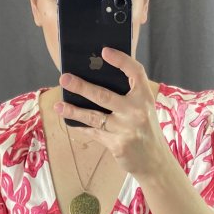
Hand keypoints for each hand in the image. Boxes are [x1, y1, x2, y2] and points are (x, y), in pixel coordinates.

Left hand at [55, 47, 170, 182]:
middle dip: (81, 87)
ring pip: (94, 116)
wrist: (155, 161)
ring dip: (73, 110)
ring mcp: (126, 129)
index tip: (105, 51)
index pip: (135, 72)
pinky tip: (69, 121)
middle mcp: (136, 111)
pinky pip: (94, 132)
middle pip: (104, 95)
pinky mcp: (117, 144)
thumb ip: (128, 95)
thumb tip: (96, 78)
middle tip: (64, 78)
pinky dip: (81, 126)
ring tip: (58, 106)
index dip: (121, 60)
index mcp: (145, 98)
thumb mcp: (144, 109)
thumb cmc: (146, 130)